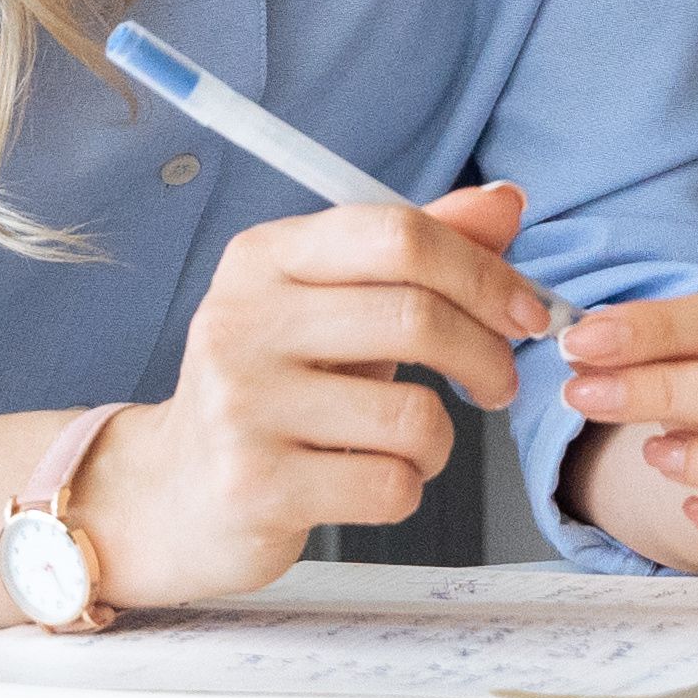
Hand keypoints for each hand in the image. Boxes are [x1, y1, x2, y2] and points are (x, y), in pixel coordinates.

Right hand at [78, 182, 561, 608]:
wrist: (171, 493)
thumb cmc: (274, 390)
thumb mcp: (336, 306)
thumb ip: (419, 253)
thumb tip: (506, 203)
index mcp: (265, 257)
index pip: (398, 235)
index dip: (484, 272)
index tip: (526, 310)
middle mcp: (242, 320)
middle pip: (416, 317)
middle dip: (486, 355)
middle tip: (500, 383)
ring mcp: (242, 406)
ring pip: (414, 415)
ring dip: (439, 440)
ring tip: (411, 443)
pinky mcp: (254, 487)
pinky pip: (390, 485)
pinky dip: (406, 488)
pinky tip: (370, 481)